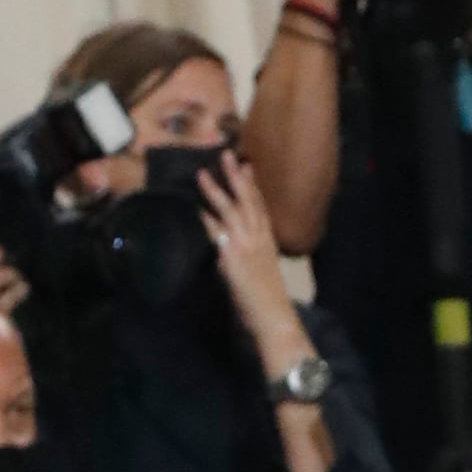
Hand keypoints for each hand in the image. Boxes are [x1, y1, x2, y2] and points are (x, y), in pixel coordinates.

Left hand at [201, 152, 300, 350]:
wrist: (274, 317)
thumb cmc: (269, 301)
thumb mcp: (263, 271)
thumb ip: (248, 254)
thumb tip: (230, 248)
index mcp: (269, 242)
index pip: (260, 207)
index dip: (253, 185)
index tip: (247, 165)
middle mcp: (259, 238)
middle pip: (247, 200)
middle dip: (237, 177)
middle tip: (227, 155)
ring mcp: (246, 245)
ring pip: (230, 210)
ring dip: (216, 190)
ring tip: (202, 173)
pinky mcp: (232, 256)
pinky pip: (216, 232)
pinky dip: (206, 218)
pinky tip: (197, 207)